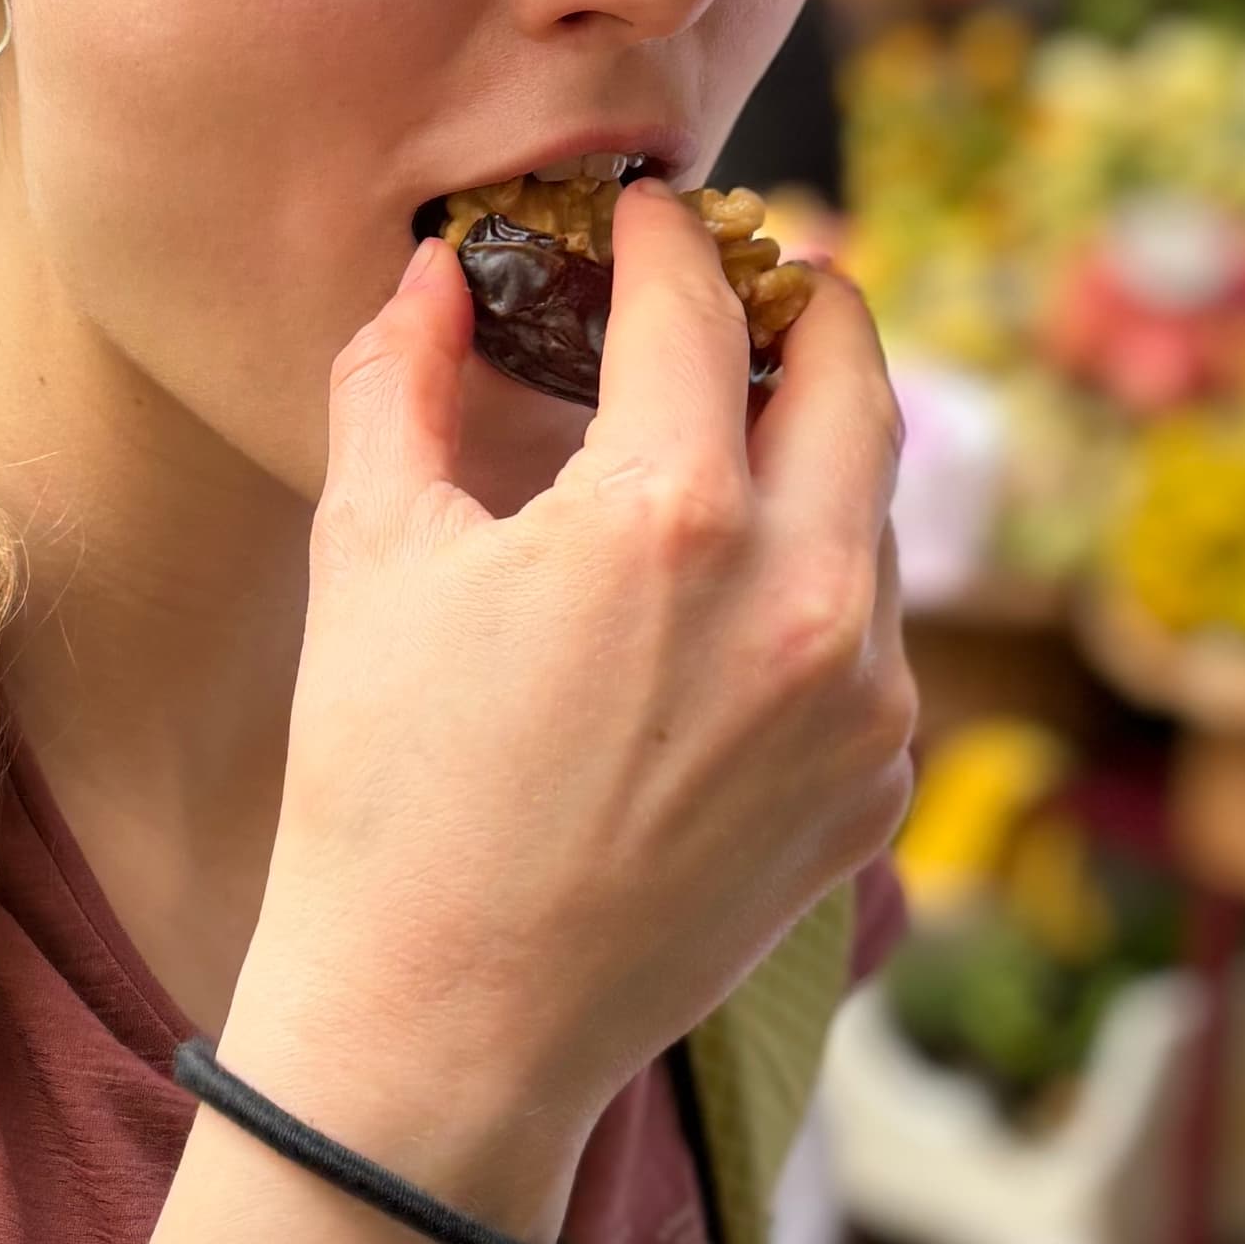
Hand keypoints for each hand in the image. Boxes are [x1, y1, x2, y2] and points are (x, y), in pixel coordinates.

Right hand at [237, 190, 912, 1215]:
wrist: (444, 1028)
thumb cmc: (382, 788)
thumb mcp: (368, 554)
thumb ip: (399, 377)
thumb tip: (437, 275)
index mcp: (672, 515)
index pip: (700, 306)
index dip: (664, 238)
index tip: (642, 215)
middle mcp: (806, 597)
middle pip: (859, 377)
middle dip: (807, 307)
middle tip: (758, 282)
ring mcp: (863, 703)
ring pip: (876, 513)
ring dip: (815, 457)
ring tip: (733, 446)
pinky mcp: (875, 790)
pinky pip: (876, 641)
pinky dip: (821, 590)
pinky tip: (730, 609)